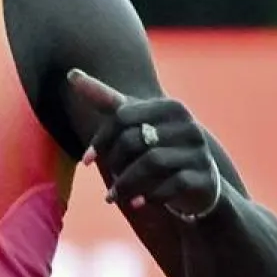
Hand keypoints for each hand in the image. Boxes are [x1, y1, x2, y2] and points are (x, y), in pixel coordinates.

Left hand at [67, 68, 222, 220]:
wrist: (197, 185)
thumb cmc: (157, 147)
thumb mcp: (133, 122)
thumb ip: (105, 99)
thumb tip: (71, 73)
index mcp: (170, 107)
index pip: (123, 116)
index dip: (100, 139)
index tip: (86, 161)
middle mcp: (189, 126)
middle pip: (135, 139)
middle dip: (115, 163)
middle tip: (109, 181)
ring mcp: (200, 152)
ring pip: (152, 163)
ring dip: (127, 184)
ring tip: (113, 197)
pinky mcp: (205, 178)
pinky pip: (172, 185)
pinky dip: (150, 196)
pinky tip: (137, 203)